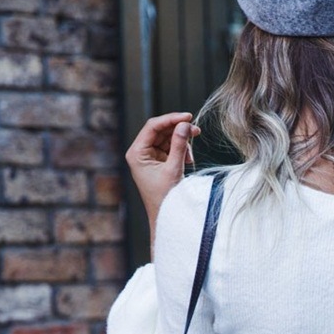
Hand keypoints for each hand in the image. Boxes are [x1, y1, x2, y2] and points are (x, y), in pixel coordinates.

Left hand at [124, 112, 200, 253]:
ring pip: (167, 138)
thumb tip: (185, 125)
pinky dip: (181, 151)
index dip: (171, 119)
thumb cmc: (165, 197)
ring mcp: (149, 157)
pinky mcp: (158, 162)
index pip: (153, 127)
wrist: (166, 216)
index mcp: (137, 153)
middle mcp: (140, 152)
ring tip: (191, 156)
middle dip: (179, 130)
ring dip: (182, 143)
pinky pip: (171, 148)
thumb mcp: (173, 169)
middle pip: (161, 130)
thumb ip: (180, 145)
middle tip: (196, 131)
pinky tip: (188, 161)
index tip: (188, 117)